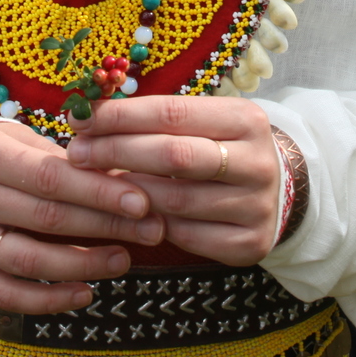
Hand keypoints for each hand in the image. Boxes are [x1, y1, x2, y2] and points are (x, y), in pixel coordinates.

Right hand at [0, 118, 166, 313]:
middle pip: (46, 217)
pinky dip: (47, 299)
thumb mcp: (11, 139)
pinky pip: (5, 294)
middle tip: (151, 230)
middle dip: (106, 225)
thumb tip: (118, 176)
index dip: (99, 191)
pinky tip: (83, 292)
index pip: (51, 176)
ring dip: (83, 264)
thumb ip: (56, 159)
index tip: (142, 200)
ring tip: (123, 259)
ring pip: (28, 260)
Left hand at [64, 95, 279, 265]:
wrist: (279, 190)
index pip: (172, 112)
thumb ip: (157, 120)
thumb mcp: (204, 123)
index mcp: (246, 119)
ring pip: (175, 201)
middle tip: (76, 154)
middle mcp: (257, 162)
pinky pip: (187, 236)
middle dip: (116, 152)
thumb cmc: (222, 148)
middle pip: (174, 156)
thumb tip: (89, 121)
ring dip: (126, 193)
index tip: (80, 120)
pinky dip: (153, 224)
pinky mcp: (250, 244)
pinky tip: (129, 214)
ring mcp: (256, 206)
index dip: (121, 117)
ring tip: (94, 184)